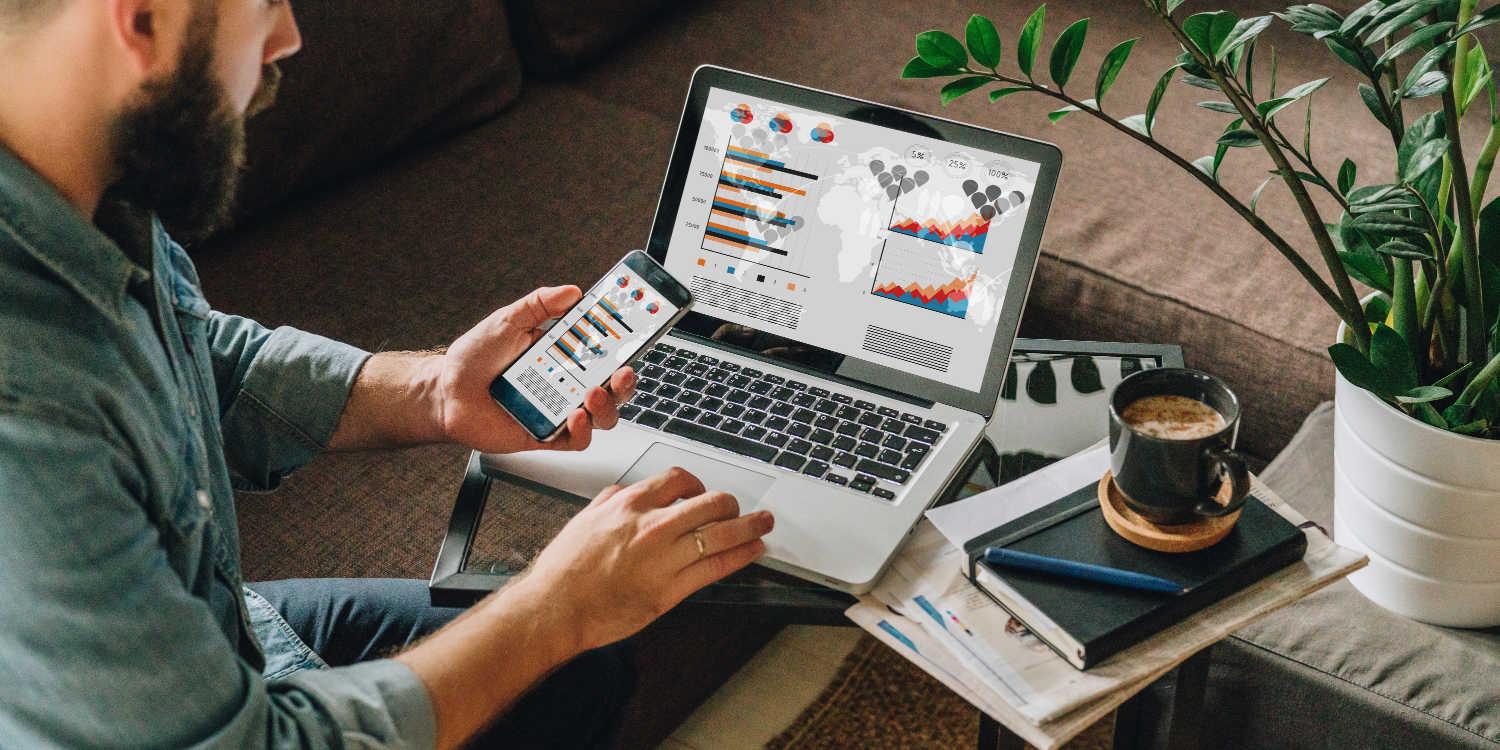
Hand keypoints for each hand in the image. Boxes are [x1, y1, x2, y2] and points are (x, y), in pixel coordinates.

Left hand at [435, 286, 636, 453]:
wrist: (444, 392)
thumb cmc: (475, 358)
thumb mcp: (509, 320)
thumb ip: (540, 304)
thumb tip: (572, 291)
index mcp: (565, 356)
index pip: (606, 352)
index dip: (627, 346)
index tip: (639, 334)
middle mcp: (567, 385)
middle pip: (613, 389)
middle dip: (625, 382)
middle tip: (623, 370)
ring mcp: (558, 411)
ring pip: (602, 417)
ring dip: (606, 406)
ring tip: (592, 393)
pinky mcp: (546, 436)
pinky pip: (576, 440)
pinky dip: (582, 430)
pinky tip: (574, 416)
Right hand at [520, 468, 773, 652]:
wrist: (553, 608)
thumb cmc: (564, 570)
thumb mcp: (583, 520)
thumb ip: (608, 501)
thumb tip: (624, 491)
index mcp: (628, 504)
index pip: (678, 480)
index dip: (698, 485)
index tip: (702, 494)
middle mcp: (650, 525)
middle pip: (709, 502)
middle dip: (730, 504)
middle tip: (738, 509)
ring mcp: (663, 558)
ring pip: (721, 533)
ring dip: (749, 526)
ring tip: (763, 523)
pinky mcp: (670, 590)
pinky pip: (716, 567)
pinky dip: (741, 555)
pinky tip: (753, 550)